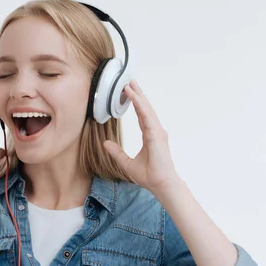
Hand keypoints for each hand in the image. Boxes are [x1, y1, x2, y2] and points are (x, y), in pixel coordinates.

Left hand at [103, 79, 180, 193]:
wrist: (160, 184)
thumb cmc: (149, 175)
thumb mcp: (126, 163)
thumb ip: (117, 152)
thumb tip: (105, 144)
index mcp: (149, 136)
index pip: (141, 115)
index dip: (136, 103)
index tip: (129, 92)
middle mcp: (155, 131)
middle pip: (145, 108)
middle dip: (137, 94)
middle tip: (129, 81)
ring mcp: (157, 132)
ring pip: (146, 109)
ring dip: (138, 96)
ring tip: (130, 84)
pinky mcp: (156, 135)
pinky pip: (147, 116)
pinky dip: (140, 106)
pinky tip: (134, 97)